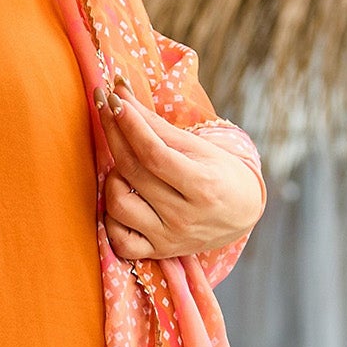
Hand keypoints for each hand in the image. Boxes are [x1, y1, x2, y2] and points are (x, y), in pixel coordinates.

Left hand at [101, 91, 263, 262]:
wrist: (241, 213)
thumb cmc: (218, 172)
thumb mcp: (198, 147)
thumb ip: (157, 126)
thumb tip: (121, 94)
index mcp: (202, 186)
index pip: (153, 152)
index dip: (129, 124)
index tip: (114, 97)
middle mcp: (184, 216)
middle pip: (133, 171)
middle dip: (113, 133)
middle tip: (105, 106)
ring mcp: (169, 238)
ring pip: (119, 205)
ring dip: (113, 178)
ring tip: (126, 166)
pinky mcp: (157, 253)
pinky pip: (118, 241)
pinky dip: (111, 219)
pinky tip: (122, 199)